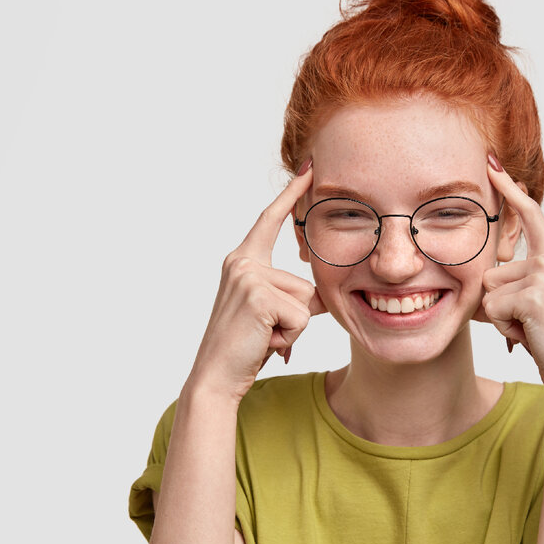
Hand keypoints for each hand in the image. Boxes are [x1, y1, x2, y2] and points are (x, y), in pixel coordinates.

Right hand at [185, 163, 326, 401]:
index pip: (271, 220)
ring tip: (264, 337)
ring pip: (306, 301)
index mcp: (243, 261)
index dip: (291, 194)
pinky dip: (290, 338)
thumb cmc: (245, 347)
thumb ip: (295, 295)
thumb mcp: (272, 312)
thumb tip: (327, 296)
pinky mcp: (258, 296)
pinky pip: (301, 317)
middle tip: (265, 332)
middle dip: (297, 315)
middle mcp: (242, 262)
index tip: (309, 166)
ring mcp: (248, 277)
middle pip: (305, 282)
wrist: (216, 377)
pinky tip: (265, 343)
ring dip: (293, 329)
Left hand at [476, 157, 543, 394]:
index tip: (491, 164)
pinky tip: (530, 335)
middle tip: (530, 323)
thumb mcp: (537, 303)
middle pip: (490, 273)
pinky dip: (504, 329)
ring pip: (488, 292)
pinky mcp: (533, 295)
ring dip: (501, 319)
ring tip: (531, 329)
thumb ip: (516, 284)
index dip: (509, 190)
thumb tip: (483, 281)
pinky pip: (492, 308)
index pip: (529, 216)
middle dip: (498, 304)